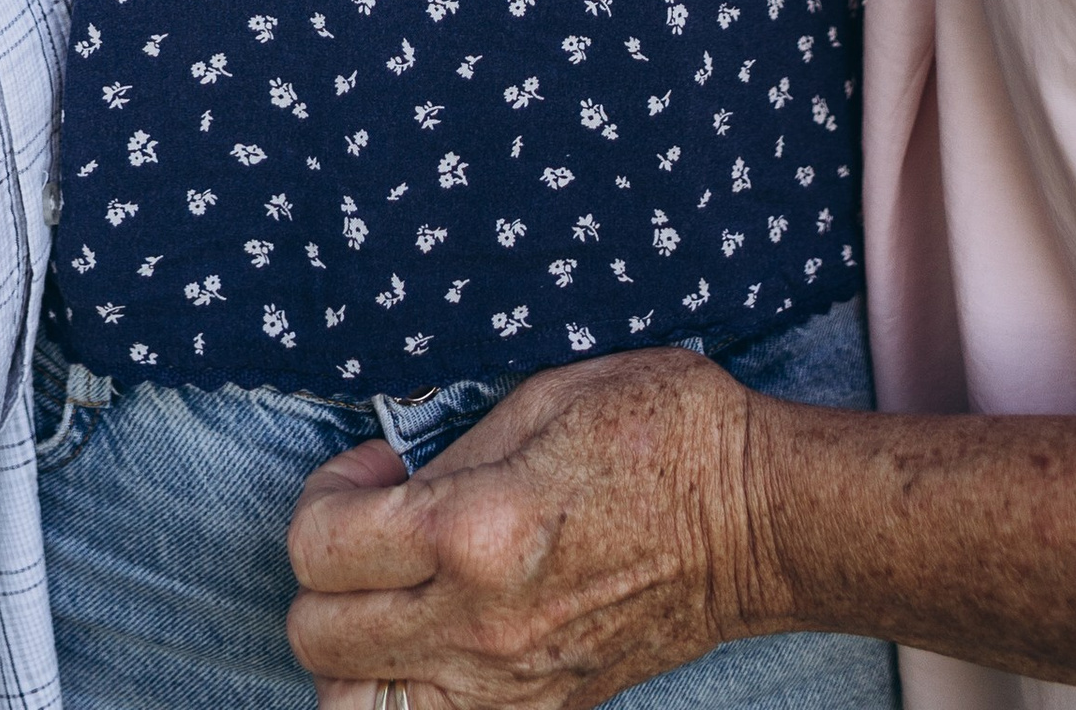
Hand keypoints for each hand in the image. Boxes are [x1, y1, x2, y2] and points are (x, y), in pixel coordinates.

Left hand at [285, 343, 774, 708]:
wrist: (757, 522)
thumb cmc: (663, 432)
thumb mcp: (544, 397)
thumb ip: (450, 451)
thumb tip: (391, 484)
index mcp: (475, 530)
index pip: (321, 546)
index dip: (325, 493)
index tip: (371, 466)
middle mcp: (479, 625)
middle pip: (318, 635)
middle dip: (321, 571)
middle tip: (373, 523)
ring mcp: (509, 684)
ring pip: (357, 708)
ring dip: (348, 651)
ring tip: (386, 596)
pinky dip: (404, 696)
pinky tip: (428, 642)